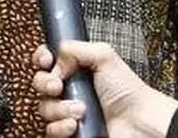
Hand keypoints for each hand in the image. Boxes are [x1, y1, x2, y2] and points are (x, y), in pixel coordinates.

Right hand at [31, 41, 177, 137]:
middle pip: (40, 83)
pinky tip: (75, 124)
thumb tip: (56, 57)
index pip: (47, 60)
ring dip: (60, 108)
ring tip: (81, 109)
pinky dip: (61, 127)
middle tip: (57, 85)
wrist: (137, 122)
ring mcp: (68, 111)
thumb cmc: (127, 91)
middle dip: (45, 83)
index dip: (42, 59)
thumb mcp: (104, 56)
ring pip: (44, 108)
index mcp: (76, 68)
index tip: (46, 60)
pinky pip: (50, 129)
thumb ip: (75, 48)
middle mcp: (70, 89)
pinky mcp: (69, 131)